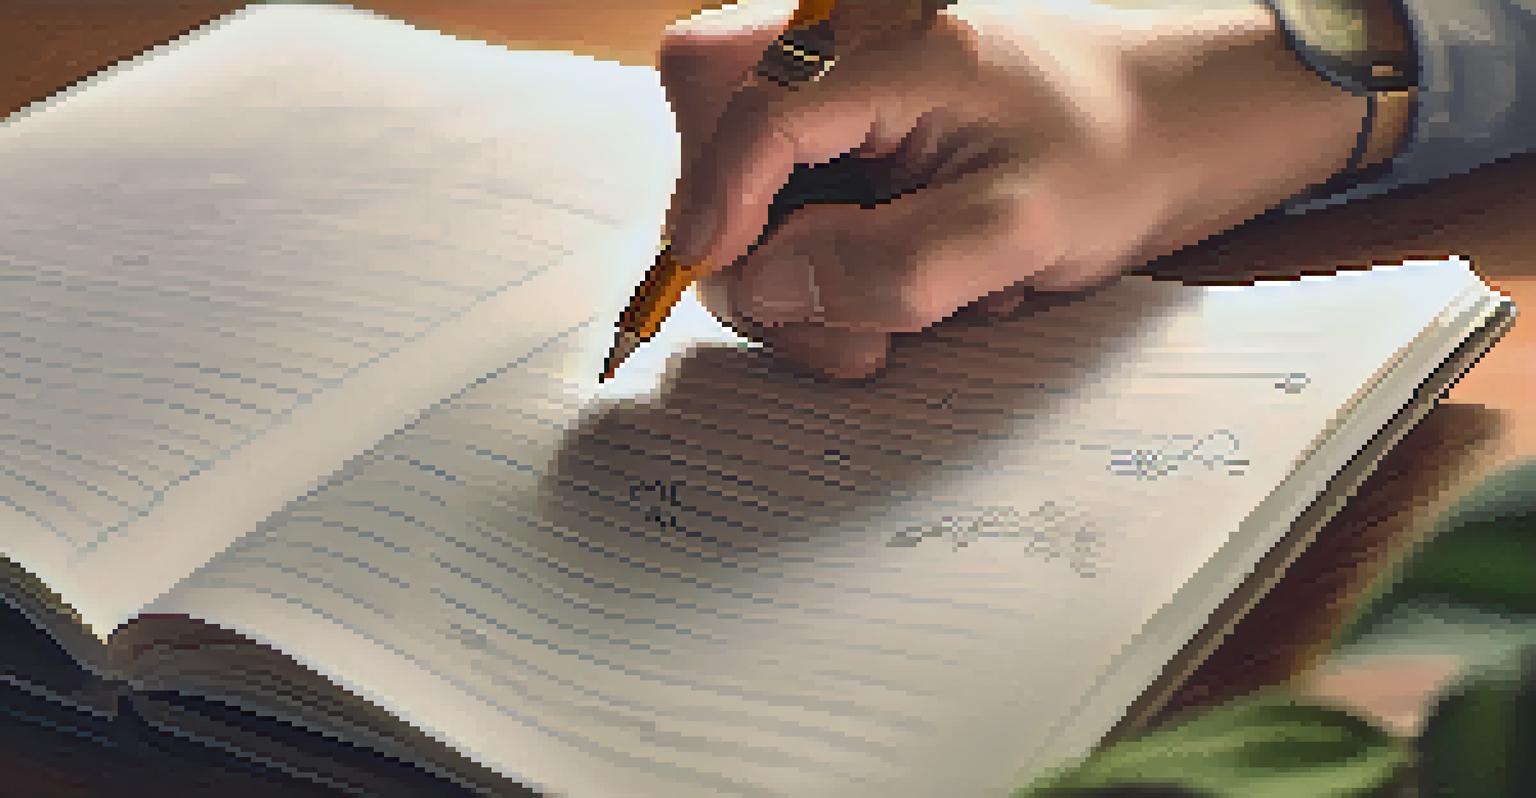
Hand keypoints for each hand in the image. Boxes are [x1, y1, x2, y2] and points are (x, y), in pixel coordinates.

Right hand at [660, 0, 1367, 379]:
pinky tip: (906, 272)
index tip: (727, 286)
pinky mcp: (847, 118)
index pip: (750, 107)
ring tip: (899, 310)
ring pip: (738, 166)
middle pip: (714, 118)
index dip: (713, 204)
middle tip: (836, 335)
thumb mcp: (1020, 229)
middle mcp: (847, 40)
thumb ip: (890, 265)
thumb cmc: (1119, 156)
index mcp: (890, 40)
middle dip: (745, 239)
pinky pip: (785, 188)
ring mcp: (841, 78)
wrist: (1175, 122)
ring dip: (791, 262)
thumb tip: (763, 289)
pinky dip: (821, 252)